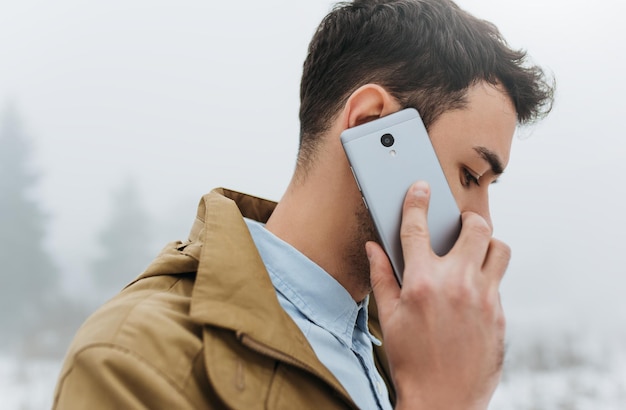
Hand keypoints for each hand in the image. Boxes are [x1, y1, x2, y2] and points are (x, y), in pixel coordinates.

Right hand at [367, 181, 508, 409]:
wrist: (443, 401)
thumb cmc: (410, 359)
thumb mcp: (388, 317)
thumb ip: (381, 276)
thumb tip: (373, 247)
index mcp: (422, 281)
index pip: (417, 227)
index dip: (417, 201)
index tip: (421, 188)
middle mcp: (457, 283)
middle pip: (476, 228)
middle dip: (468, 219)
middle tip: (461, 225)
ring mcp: (484, 298)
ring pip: (500, 249)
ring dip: (488, 245)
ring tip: (474, 254)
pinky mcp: (500, 314)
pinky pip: (499, 282)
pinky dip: (487, 278)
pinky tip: (472, 292)